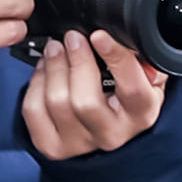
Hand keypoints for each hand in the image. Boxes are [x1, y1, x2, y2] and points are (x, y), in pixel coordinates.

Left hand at [24, 32, 165, 157]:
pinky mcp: (53, 145)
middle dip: (75, 61)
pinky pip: (34, 110)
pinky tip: (45, 71)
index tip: (99, 36)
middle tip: (72, 38)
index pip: (132, 89)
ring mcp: (80, 143)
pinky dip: (36, 83)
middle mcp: (112, 134)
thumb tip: (128, 41)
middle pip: (85, 102)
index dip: (115, 59)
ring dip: (53, 67)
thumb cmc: (126, 94)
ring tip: (56, 49)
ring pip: (57, 103)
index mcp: (141, 114)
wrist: (109, 122)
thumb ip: (143, 59)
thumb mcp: (147, 75)